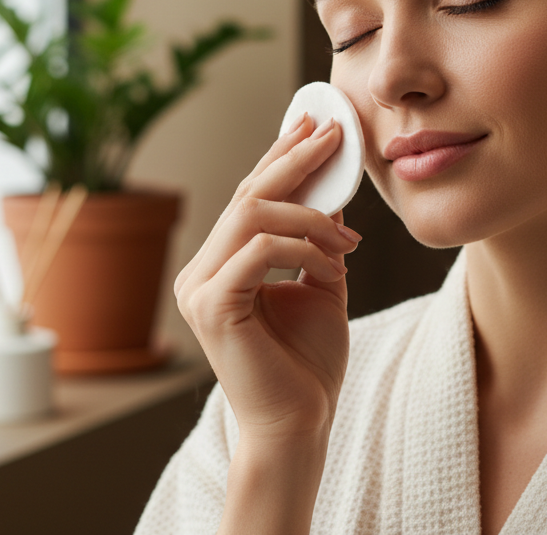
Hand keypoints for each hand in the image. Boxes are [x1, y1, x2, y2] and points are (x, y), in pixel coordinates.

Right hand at [175, 113, 359, 442]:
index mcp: (221, 266)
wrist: (301, 422)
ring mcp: (199, 288)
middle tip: (331, 134)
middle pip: (246, 195)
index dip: (280, 157)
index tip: (314, 125)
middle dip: (293, 159)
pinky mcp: (211, 305)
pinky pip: (259, 250)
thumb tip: (332, 194)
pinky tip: (333, 264)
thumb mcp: (322, 287)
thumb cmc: (309, 363)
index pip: (248, 197)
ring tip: (347, 236)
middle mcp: (200, 272)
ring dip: (309, 215)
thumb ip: (320, 243)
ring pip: (251, 215)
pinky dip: (303, 248)